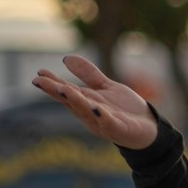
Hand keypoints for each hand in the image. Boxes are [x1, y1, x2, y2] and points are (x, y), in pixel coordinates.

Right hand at [31, 55, 158, 148]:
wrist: (149, 128)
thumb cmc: (125, 109)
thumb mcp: (105, 87)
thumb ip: (88, 75)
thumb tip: (66, 58)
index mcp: (86, 103)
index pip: (67, 92)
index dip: (52, 83)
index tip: (39, 74)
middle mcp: (90, 114)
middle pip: (71, 101)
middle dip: (56, 92)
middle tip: (39, 81)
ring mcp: (103, 122)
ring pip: (87, 111)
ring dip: (75, 100)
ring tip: (63, 89)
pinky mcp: (119, 129)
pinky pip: (109, 122)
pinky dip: (102, 116)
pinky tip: (96, 108)